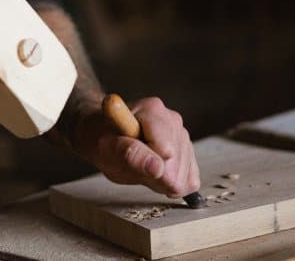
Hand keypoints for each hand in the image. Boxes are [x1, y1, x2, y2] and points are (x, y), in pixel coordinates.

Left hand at [74, 97, 199, 197]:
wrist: (105, 135)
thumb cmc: (103, 140)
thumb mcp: (106, 149)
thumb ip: (130, 156)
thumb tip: (157, 168)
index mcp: (152, 110)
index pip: (166, 151)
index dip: (148, 166)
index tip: (128, 161)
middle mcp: (172, 118)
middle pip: (176, 162)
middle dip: (155, 175)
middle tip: (132, 167)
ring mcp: (182, 132)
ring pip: (185, 172)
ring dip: (162, 180)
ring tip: (141, 168)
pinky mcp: (188, 149)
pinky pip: (191, 178)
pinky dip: (173, 183)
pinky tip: (156, 174)